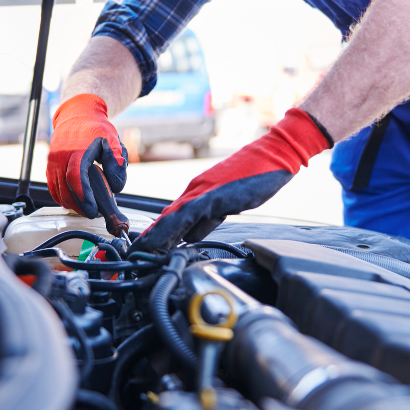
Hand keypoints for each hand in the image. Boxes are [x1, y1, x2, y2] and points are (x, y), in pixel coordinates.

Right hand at [46, 93, 127, 215]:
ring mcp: (53, 162)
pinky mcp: (49, 166)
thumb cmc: (96, 128)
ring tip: (86, 210)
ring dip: (71, 204)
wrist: (77, 115)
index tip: (92, 208)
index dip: (83, 195)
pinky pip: (53, 187)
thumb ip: (117, 163)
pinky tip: (74, 204)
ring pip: (58, 191)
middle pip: (66, 188)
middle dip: (79, 206)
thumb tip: (116, 186)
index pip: (76, 176)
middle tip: (94, 213)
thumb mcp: (113, 141)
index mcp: (77, 150)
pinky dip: (62, 198)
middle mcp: (61, 156)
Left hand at [133, 108, 330, 252]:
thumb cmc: (256, 175)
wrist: (274, 154)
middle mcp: (196, 190)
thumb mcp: (229, 203)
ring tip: (141, 252)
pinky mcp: (214, 195)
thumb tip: (193, 236)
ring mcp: (203, 192)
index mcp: (198, 192)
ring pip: (172, 218)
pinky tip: (162, 240)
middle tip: (134, 255)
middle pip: (166, 218)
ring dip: (156, 237)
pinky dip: (170, 229)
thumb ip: (210, 219)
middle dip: (150, 239)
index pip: (172, 217)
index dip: (156, 235)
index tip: (144, 249)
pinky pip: (186, 215)